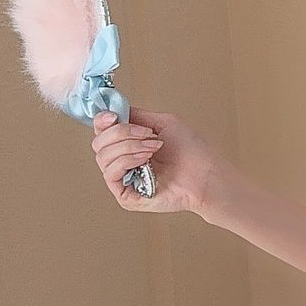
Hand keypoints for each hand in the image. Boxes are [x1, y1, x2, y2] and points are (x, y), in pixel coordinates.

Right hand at [91, 107, 218, 215]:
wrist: (207, 174)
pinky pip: (110, 174)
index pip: (102, 132)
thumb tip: (116, 109)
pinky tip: (146, 159)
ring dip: (129, 146)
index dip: (102, 121)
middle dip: (122, 133)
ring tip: (153, 148)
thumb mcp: (164, 123)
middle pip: (99, 142)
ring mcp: (124, 179)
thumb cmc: (194, 152)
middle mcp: (123, 162)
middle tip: (147, 134)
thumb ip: (137, 116)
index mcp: (129, 145)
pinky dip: (126, 161)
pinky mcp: (126, 196)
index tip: (113, 116)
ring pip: (103, 156)